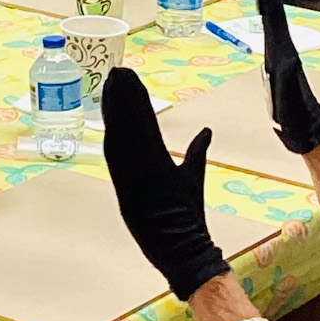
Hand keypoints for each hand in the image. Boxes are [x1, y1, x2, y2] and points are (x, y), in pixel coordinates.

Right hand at [101, 69, 230, 301]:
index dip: (129, 104)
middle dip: (121, 98)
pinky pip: (122, 158)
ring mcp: (133, 177)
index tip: (124, 80)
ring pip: (123, 137)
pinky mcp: (132, 188)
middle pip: (127, 126)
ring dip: (118, 109)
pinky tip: (114, 116)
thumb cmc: (187, 220)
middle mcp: (136, 168)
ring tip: (116, 83)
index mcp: (146, 166)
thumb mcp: (192, 177)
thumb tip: (205, 130)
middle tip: (116, 71)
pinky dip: (117, 136)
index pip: (136, 127)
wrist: (183, 249)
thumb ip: (195, 152)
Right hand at [254, 0, 319, 153]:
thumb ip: (287, 84)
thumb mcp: (290, 105)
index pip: (275, 18)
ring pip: (274, 21)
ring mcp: (283, 55)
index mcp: (284, 54)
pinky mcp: (280, 61)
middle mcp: (285, 50)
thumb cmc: (297, 121)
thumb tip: (284, 61)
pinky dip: (267, 16)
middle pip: (275, 13)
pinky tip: (264, 10)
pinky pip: (271, 32)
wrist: (308, 131)